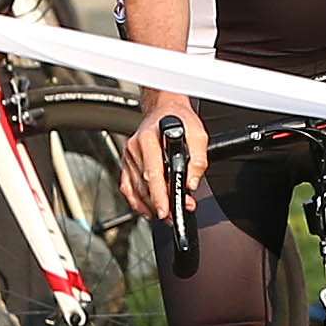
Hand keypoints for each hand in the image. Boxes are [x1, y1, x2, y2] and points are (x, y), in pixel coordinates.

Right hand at [118, 101, 207, 220]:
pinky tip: (147, 209)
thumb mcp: (198, 134)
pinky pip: (128, 187)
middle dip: (159, 204)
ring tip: (166, 214)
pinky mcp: (127, 163)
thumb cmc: (180, 119)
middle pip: (144, 185)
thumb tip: (191, 184)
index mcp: (149, 138)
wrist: (165, 109)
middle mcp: (135, 147)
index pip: (153, 173)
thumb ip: (198, 159)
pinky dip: (137, 201)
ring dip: (150, 205)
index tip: (165, 209)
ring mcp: (129, 156)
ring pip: (136, 189)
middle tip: (172, 216)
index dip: (159, 195)